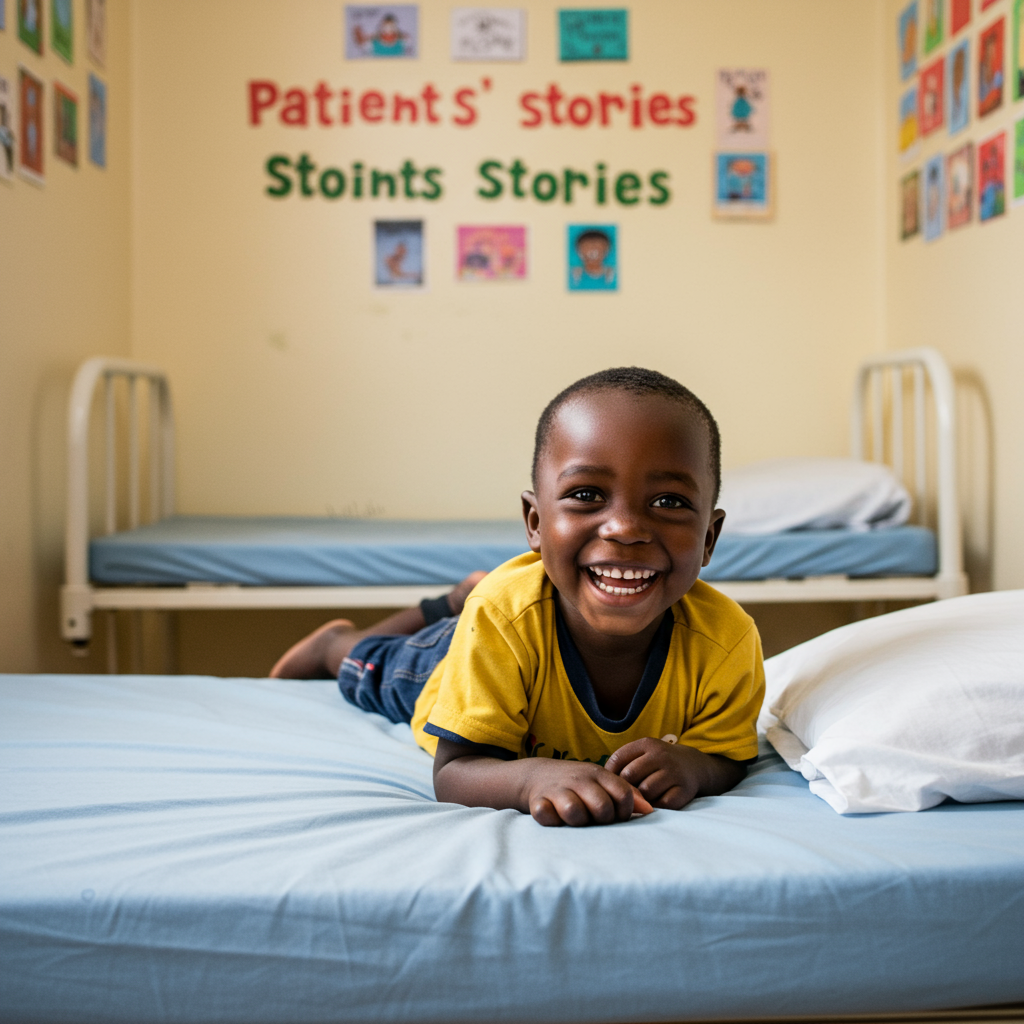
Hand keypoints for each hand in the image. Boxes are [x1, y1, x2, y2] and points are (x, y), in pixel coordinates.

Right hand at [523, 759, 653, 826]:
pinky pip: (545, 814)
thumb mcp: (602, 781)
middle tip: (595, 819)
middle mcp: (579, 780)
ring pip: (575, 811)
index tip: (617, 816)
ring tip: (576, 820)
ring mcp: (558, 790)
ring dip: (578, 821)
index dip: (624, 812)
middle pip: (603, 807)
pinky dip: (550, 818)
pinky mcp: (538, 801)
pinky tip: (553, 816)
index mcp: (598, 775)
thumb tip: (650, 810)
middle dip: (603, 819)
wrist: (538, 774)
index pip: (623, 795)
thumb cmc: (579, 783)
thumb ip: (626, 794)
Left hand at [606, 738, 740, 809]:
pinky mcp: (684, 790)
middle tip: (624, 797)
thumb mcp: (643, 754)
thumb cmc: (659, 763)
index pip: (618, 759)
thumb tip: (600, 782)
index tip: (611, 785)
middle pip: (630, 776)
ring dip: (640, 799)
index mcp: (646, 744)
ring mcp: (674, 772)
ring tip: (641, 800)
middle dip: (625, 789)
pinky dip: (656, 807)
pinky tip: (656, 803)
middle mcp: (661, 755)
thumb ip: (623, 762)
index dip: (610, 775)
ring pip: (645, 792)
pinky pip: (662, 804)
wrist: (695, 766)